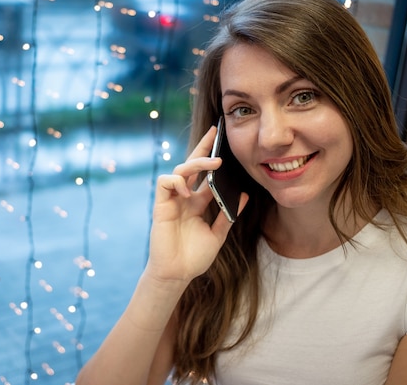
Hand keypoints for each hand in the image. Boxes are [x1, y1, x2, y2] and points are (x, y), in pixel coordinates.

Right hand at [147, 126, 247, 285]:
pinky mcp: (161, 206)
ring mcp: (172, 200)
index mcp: (198, 202)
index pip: (205, 174)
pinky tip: (188, 190)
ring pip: (180, 170)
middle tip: (215, 133)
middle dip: (202, 147)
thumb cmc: (194, 257)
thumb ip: (229, 214)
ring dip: (196, 163)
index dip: (211, 156)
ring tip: (214, 163)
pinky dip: (176, 181)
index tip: (221, 138)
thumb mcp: (218, 234)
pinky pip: (165, 183)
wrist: (178, 274)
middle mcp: (185, 197)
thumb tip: (245, 195)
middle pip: (192, 165)